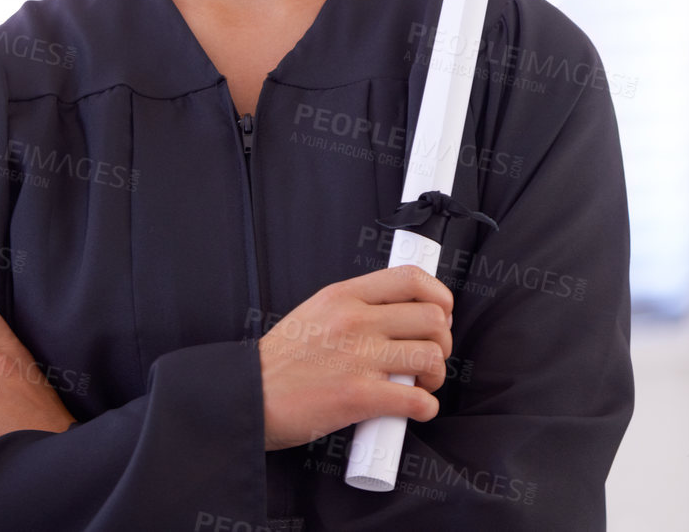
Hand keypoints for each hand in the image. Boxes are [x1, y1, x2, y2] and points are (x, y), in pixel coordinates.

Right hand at [258, 264, 454, 450]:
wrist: (246, 397)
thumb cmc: (280, 361)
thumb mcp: (315, 312)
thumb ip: (355, 307)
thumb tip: (398, 314)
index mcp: (343, 295)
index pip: (410, 278)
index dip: (439, 296)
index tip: (440, 314)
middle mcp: (354, 321)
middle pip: (431, 318)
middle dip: (442, 341)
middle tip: (430, 357)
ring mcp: (358, 358)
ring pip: (430, 356)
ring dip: (436, 376)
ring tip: (422, 384)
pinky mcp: (358, 396)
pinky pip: (415, 400)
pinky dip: (426, 408)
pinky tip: (417, 409)